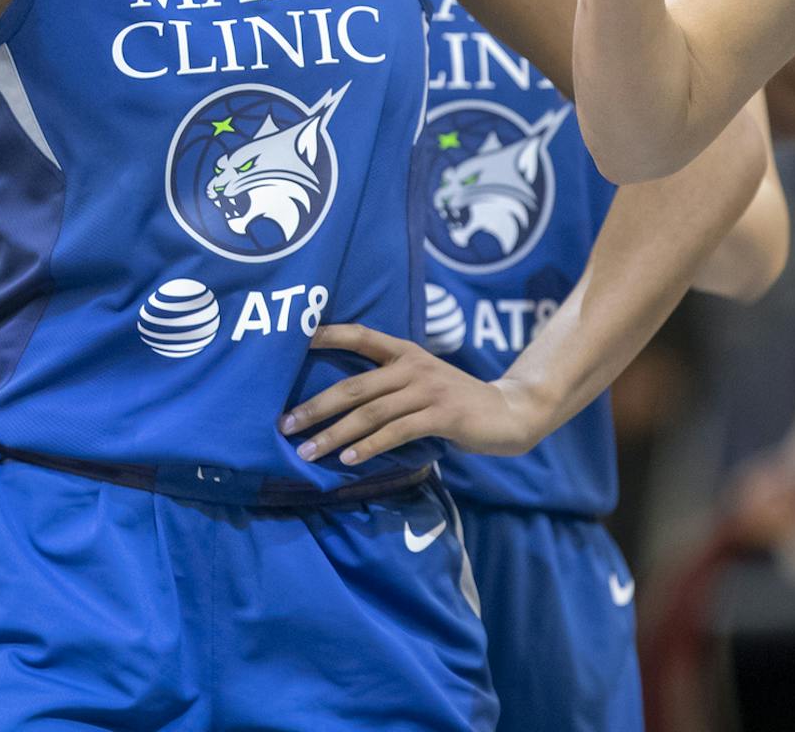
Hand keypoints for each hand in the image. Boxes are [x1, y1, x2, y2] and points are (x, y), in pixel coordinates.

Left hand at [281, 325, 549, 466]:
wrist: (508, 413)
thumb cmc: (455, 401)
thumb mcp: (421, 382)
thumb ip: (388, 385)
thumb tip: (339, 403)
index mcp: (405, 352)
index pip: (361, 335)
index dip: (328, 334)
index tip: (295, 340)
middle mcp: (412, 366)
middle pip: (354, 385)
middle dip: (316, 406)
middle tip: (286, 424)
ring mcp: (427, 390)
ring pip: (370, 413)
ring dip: (334, 434)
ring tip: (307, 451)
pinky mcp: (442, 416)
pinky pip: (396, 432)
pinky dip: (369, 446)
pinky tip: (349, 459)